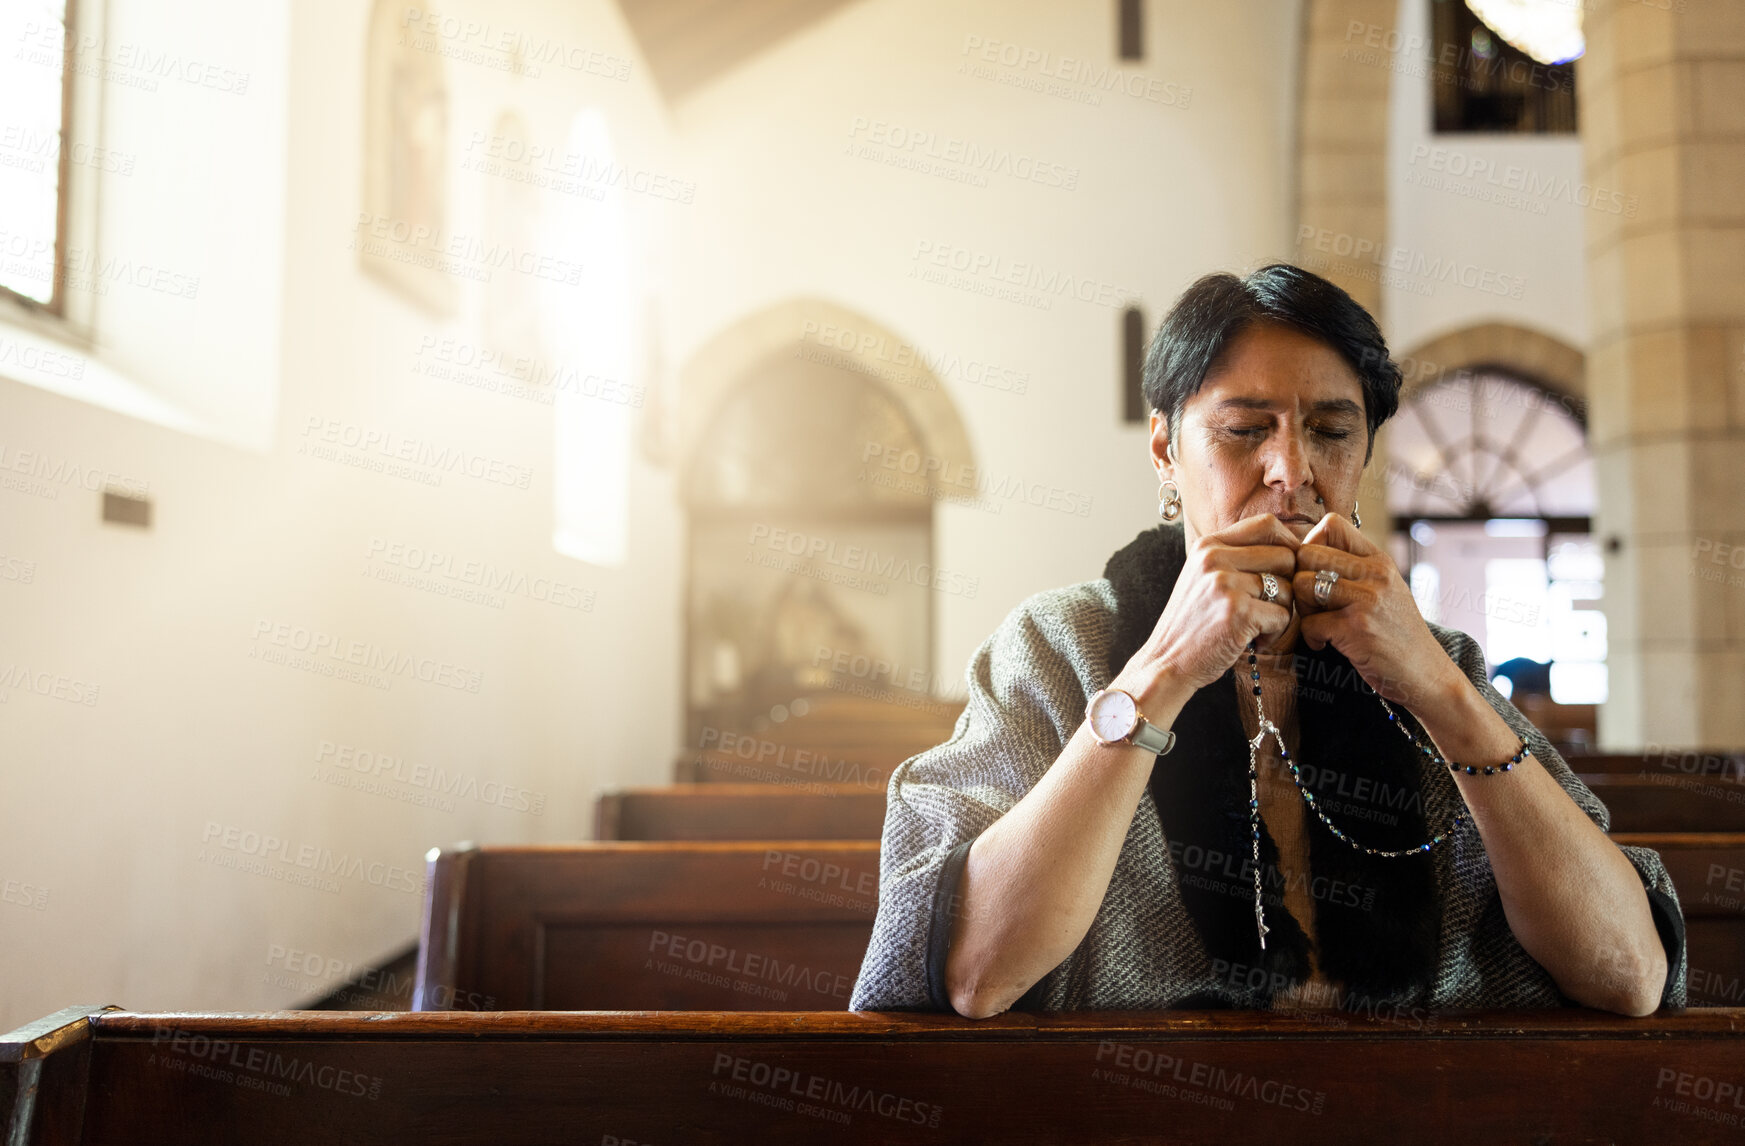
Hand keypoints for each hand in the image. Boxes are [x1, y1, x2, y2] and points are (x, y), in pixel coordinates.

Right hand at [1115, 514, 1297, 708]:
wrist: (1166, 662)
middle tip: (1272, 606)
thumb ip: (1235, 558)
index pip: (1266, 525)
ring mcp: (1225, 584)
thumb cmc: (1191, 625)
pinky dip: (1275, 634)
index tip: (1288, 568)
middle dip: (1289, 584)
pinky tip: (1254, 642)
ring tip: (1258, 628)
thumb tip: (1289, 546)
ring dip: (1282, 613)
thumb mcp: (1202, 578)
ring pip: (1288, 588)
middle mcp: (1215, 558)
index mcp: (1208, 545)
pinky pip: (1283, 616)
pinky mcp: (1237, 612)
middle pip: (1285, 555)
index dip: (1289, 543)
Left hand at [1292, 513, 1462, 707]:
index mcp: (1379, 560)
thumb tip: (1304, 549)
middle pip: (1306, 554)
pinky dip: (1311, 637)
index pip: (1331, 523)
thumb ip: (1353, 569)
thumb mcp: (1385, 589)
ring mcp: (1367, 599)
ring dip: (1303, 608)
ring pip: (1302, 584)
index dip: (1311, 544)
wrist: (1426, 673)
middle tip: (1313, 604)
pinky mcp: (1356, 628)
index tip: (1314, 571)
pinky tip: (1324, 643)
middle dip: (1300, 579)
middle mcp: (1375, 573)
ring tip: (1319, 622)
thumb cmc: (1396, 633)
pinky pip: (1309, 622)